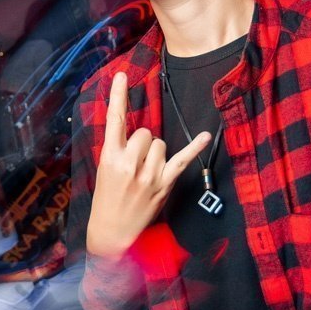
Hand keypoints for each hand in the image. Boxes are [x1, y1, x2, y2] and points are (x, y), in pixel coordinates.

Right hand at [85, 71, 210, 259]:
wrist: (112, 233)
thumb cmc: (107, 200)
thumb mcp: (104, 170)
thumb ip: (118, 149)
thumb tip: (138, 134)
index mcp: (110, 156)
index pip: (114, 119)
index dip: (118, 96)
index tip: (122, 76)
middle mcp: (129, 162)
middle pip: (145, 132)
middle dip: (143, 142)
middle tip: (135, 163)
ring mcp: (148, 174)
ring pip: (161, 143)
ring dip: (156, 153)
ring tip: (145, 173)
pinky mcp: (164, 184)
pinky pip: (181, 160)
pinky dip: (194, 147)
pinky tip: (205, 135)